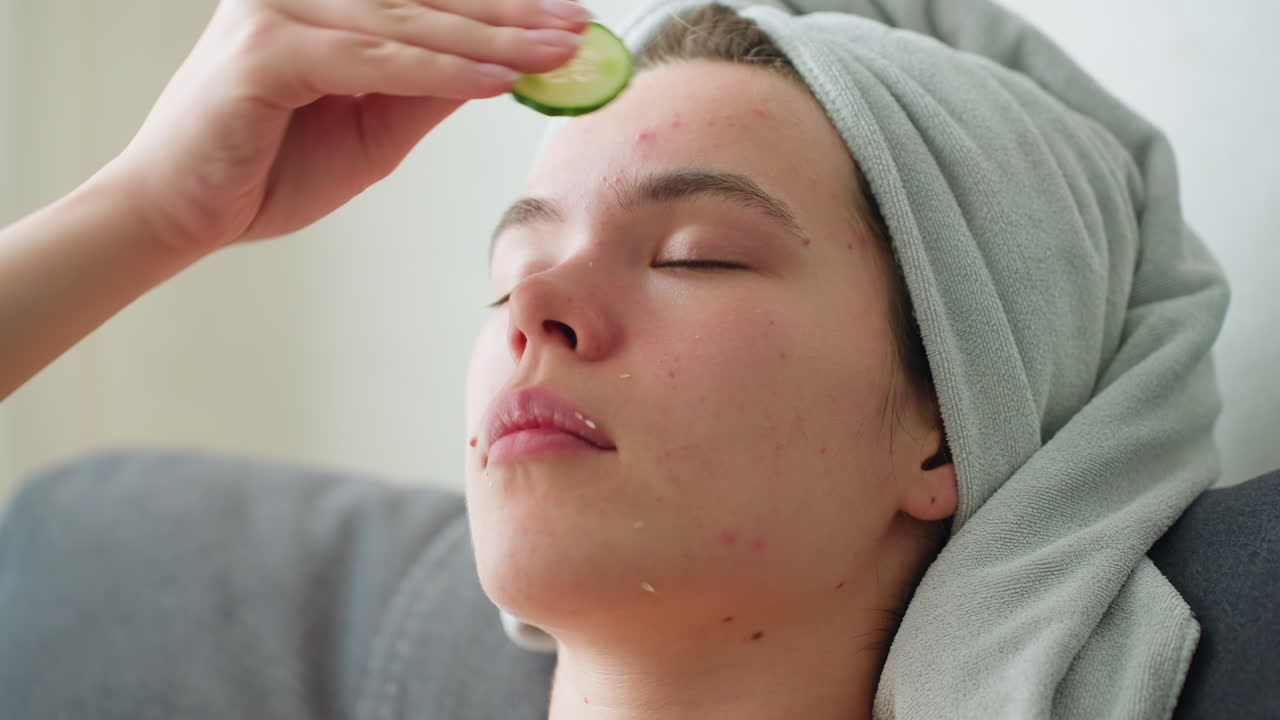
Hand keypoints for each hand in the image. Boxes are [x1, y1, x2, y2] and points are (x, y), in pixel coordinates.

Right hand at [106, 0, 589, 254]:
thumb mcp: (372, 129)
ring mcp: (278, 14)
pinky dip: (440, 75)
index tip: (567, 14)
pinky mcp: (266, 53)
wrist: (180, 216)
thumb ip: (428, 91)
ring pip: (411, 26)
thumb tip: (500, 70)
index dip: (500, 4)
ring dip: (494, 41)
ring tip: (560, 54)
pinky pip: (375, 63)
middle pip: (429, 0)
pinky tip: (498, 82)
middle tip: (581, 26)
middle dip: (513, 15)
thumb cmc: (268, 173)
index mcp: (321, 2)